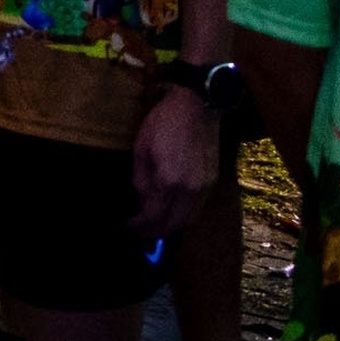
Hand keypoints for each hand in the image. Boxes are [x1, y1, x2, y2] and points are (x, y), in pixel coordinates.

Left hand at [132, 87, 218, 238]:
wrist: (197, 107)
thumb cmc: (163, 123)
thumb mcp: (142, 148)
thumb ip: (141, 179)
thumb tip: (141, 199)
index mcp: (169, 181)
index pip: (153, 215)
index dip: (138, 225)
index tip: (126, 227)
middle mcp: (190, 191)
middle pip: (173, 224)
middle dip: (154, 232)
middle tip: (139, 233)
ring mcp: (205, 188)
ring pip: (188, 220)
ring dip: (171, 228)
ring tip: (154, 227)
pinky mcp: (213, 182)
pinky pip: (198, 209)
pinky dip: (184, 217)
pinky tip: (172, 213)